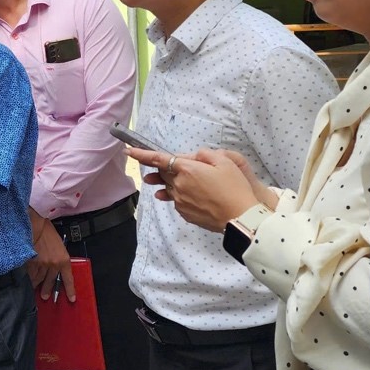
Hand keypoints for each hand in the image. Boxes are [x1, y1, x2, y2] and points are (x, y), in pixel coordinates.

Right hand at [26, 212, 74, 301]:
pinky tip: (28, 280)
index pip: (68, 279)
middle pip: (50, 282)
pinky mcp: (30, 263)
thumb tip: (53, 264)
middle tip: (45, 296)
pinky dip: (29, 278)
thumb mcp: (58, 244)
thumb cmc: (46, 230)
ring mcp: (41, 265)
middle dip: (47, 289)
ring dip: (36, 285)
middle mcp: (54, 264)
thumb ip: (57, 256)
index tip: (72, 298)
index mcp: (64, 259)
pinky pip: (30, 274)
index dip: (70, 290)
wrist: (35, 223)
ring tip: (35, 288)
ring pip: (39, 280)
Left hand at [128, 147, 261, 231]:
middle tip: (164, 167)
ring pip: (169, 188)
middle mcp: (179, 185)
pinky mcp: (185, 213)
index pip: (158, 160)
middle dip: (161, 169)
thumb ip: (204, 155)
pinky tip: (191, 196)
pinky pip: (177, 201)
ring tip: (170, 182)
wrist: (241, 218)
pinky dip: (179, 196)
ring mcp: (180, 201)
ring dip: (169, 183)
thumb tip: (192, 157)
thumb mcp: (224, 162)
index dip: (141, 155)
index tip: (128, 151)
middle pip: (163, 174)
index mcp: (187, 169)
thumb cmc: (235, 188)